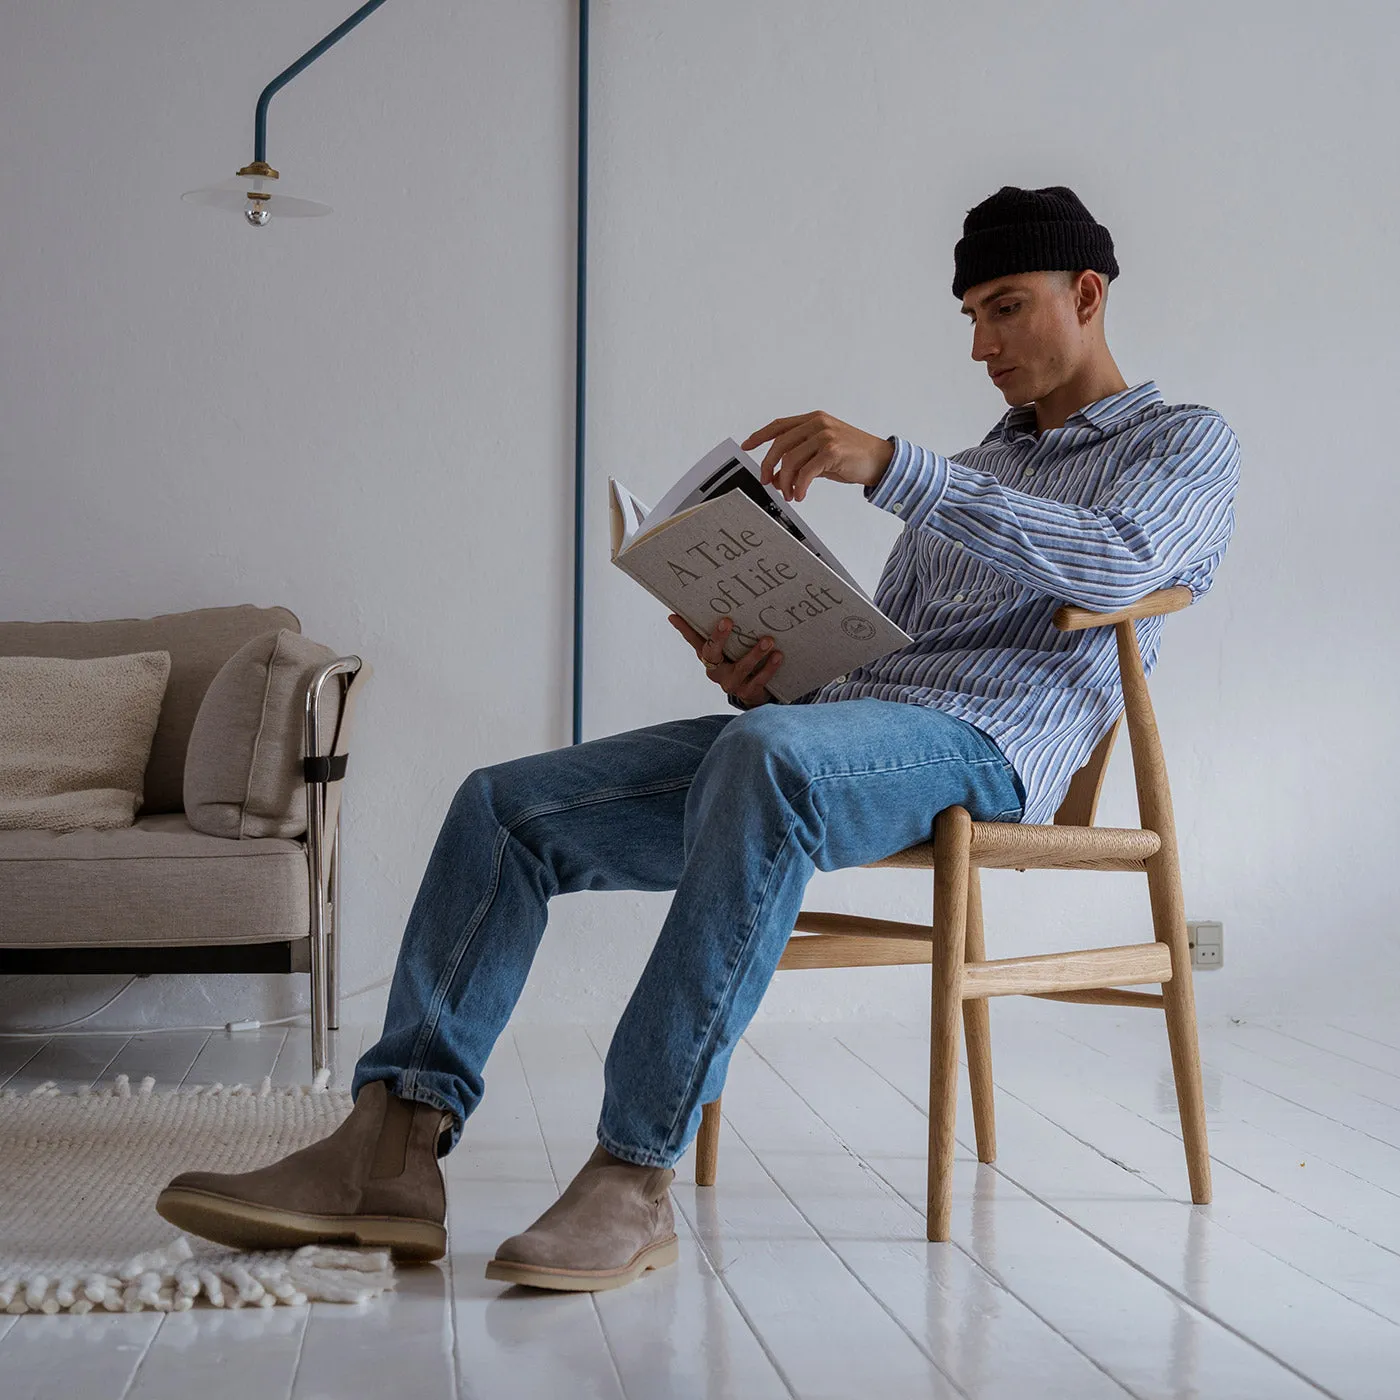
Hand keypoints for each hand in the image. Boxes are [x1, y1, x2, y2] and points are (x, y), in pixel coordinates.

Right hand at [668, 614, 781, 706]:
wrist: (753, 693)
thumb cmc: (737, 662)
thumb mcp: (727, 649)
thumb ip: (718, 633)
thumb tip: (695, 610)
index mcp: (708, 657)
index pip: (692, 640)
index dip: (683, 628)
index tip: (675, 615)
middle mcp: (715, 671)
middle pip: (711, 653)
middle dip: (718, 637)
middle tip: (728, 620)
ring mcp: (731, 683)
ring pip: (741, 667)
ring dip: (755, 653)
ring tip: (768, 640)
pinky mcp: (747, 692)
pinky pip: (759, 680)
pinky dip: (769, 667)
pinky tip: (778, 656)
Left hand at [742, 411, 894, 501]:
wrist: (882, 461)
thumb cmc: (854, 457)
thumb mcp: (824, 453)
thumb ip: (802, 458)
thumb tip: (779, 474)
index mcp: (814, 420)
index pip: (780, 425)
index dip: (760, 436)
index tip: (746, 446)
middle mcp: (818, 424)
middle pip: (780, 444)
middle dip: (769, 466)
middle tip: (767, 482)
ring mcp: (825, 436)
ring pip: (791, 459)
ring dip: (785, 481)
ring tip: (789, 494)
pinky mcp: (832, 451)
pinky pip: (806, 472)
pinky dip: (799, 486)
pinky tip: (800, 495)